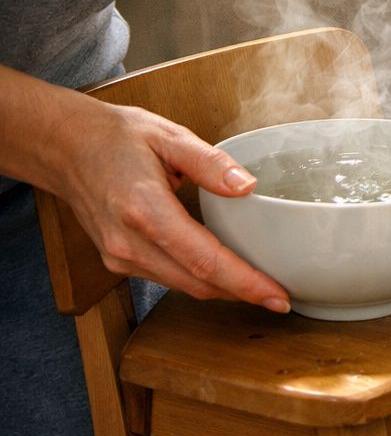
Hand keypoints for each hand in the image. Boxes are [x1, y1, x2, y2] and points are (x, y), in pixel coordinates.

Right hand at [39, 93, 290, 311]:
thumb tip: (247, 185)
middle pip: (196, 283)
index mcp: (144, 210)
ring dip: (222, 291)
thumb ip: (210, 163)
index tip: (277, 296)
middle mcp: (129, 242)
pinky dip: (199, 280)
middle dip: (242, 294)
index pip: (204, 260)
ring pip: (182, 286)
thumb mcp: (169, 136)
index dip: (245, 283)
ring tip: (261, 288)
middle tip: (282, 298)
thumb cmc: (115, 137)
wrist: (63, 147)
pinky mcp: (118, 259)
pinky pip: (166, 277)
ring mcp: (119, 256)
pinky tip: (225, 273)